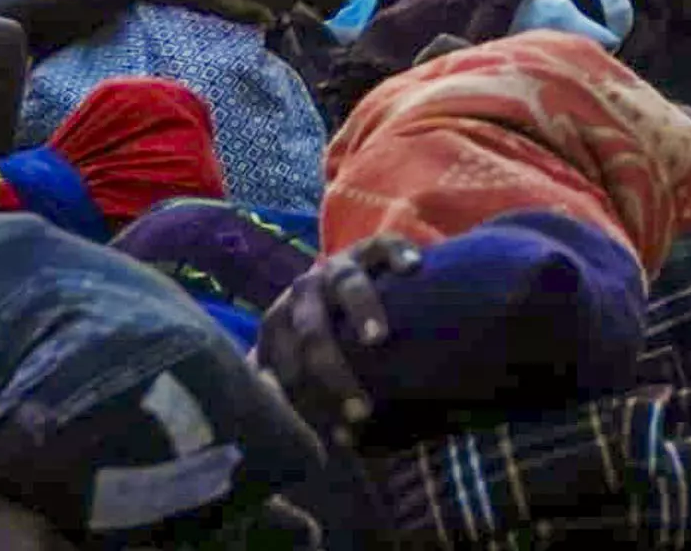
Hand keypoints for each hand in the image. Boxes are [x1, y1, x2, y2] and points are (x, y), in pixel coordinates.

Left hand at [258, 236, 418, 439]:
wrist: (339, 283)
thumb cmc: (326, 342)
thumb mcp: (303, 369)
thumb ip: (306, 400)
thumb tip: (330, 447)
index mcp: (277, 328)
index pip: (284, 369)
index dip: (306, 405)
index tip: (335, 436)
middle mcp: (301, 295)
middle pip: (311, 334)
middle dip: (333, 375)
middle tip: (361, 411)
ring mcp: (336, 267)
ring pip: (345, 284)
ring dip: (359, 312)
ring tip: (378, 338)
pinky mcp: (370, 247)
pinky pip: (384, 243)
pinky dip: (397, 253)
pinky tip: (414, 267)